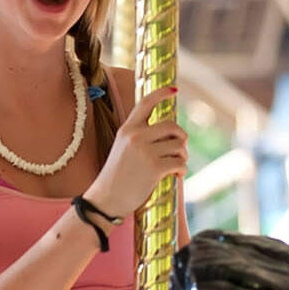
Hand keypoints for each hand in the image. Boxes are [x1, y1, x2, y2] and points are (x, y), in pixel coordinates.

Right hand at [84, 87, 189, 215]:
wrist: (106, 199)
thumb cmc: (116, 176)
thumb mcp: (122, 148)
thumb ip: (140, 136)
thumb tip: (169, 132)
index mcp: (127, 129)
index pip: (146, 103)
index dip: (162, 94)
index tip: (174, 90)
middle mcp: (136, 136)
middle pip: (172, 126)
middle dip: (181, 138)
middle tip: (179, 150)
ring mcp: (145, 151)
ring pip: (179, 146)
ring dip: (182, 156)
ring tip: (176, 165)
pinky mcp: (154, 167)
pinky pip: (180, 163)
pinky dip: (182, 170)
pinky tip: (176, 175)